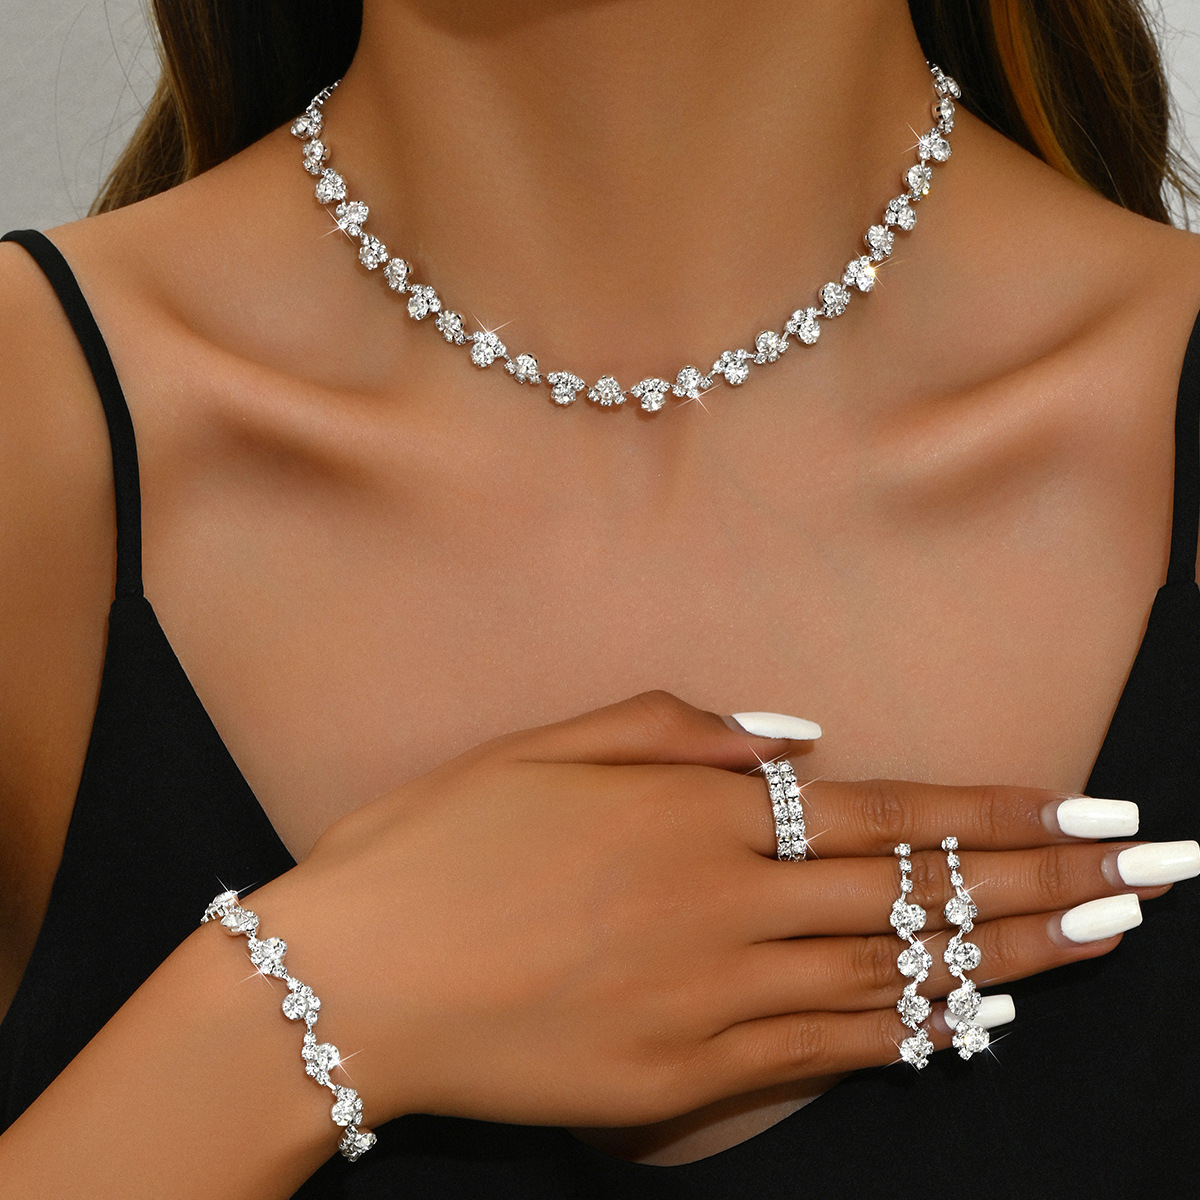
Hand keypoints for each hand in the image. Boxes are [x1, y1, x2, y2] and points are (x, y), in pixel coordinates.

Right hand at [244, 692, 1186, 1131]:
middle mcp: (726, 906)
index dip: (996, 814)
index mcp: (695, 817)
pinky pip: (827, 1053)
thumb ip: (680, 733)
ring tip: (1107, 942)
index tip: (1092, 812)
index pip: (885, 813)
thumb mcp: (547, 747)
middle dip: (1047, 880)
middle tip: (1156, 874)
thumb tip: (797, 734)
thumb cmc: (440, 844)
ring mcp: (712, 1001)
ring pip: (896, 978)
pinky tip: (977, 1021)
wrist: (355, 982)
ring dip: (1012, 957)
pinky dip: (912, 1034)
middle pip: (917, 895)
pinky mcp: (683, 1081)